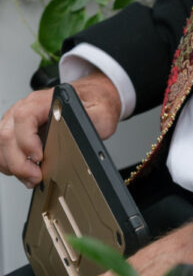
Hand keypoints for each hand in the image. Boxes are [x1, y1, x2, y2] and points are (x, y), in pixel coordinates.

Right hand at [0, 70, 121, 186]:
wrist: (93, 98)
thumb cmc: (94, 104)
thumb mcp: (100, 113)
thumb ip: (88, 122)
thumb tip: (76, 133)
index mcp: (47, 99)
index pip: (24, 116)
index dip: (27, 140)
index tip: (39, 157)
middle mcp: (28, 106)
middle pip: (8, 134)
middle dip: (19, 162)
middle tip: (36, 176)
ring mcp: (19, 118)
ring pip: (2, 143)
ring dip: (12, 165)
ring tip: (31, 177)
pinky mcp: (17, 130)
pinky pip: (3, 148)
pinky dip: (9, 163)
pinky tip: (24, 171)